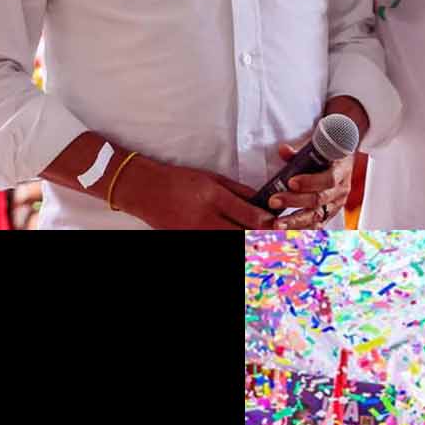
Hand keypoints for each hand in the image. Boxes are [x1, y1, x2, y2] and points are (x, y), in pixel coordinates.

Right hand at [110, 156, 277, 228]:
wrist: (144, 190)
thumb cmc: (180, 180)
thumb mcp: (212, 179)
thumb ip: (239, 191)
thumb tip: (263, 201)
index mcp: (214, 198)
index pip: (249, 216)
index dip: (268, 224)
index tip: (279, 226)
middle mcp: (205, 218)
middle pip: (242, 235)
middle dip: (261, 238)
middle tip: (276, 240)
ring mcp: (195, 232)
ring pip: (229, 241)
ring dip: (246, 244)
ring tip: (260, 245)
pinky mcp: (188, 238)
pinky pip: (214, 241)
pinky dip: (228, 242)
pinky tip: (241, 243)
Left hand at [268, 127, 354, 226]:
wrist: (342, 162)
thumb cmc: (327, 155)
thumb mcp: (317, 147)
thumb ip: (299, 151)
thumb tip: (284, 150)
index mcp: (341, 170)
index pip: (328, 179)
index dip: (310, 182)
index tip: (291, 182)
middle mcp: (341, 190)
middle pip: (319, 200)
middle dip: (294, 201)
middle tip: (274, 201)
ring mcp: (336, 205)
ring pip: (317, 216)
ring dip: (295, 221)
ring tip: (276, 223)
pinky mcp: (329, 215)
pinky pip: (317, 226)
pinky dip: (301, 229)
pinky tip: (286, 231)